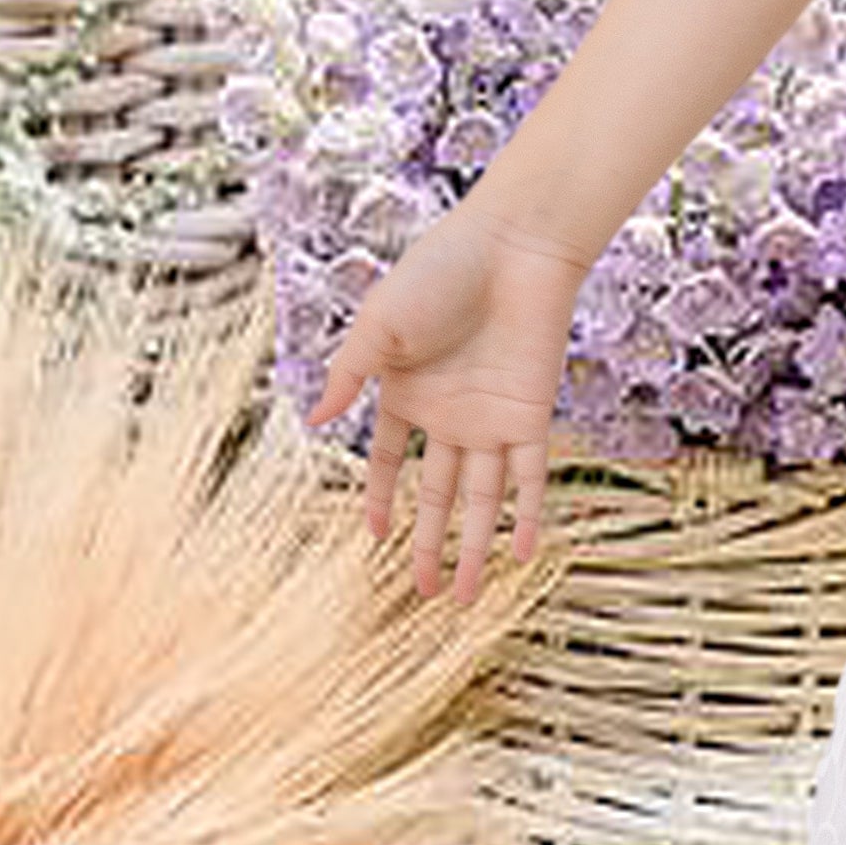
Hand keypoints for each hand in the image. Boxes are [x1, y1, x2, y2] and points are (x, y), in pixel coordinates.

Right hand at [306, 196, 593, 606]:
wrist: (511, 246)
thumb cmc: (439, 272)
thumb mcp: (379, 325)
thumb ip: (348, 376)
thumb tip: (312, 419)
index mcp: (408, 391)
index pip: (389, 460)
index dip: (381, 498)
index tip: (375, 538)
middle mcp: (451, 414)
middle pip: (439, 493)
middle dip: (430, 543)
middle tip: (423, 595)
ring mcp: (493, 418)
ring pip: (483, 500)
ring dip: (474, 548)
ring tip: (464, 598)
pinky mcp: (532, 416)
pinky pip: (531, 478)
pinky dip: (528, 517)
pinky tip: (519, 557)